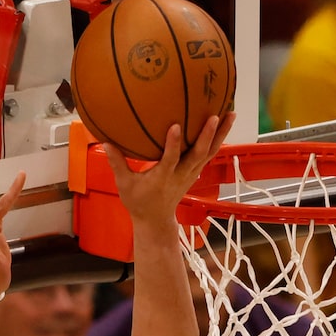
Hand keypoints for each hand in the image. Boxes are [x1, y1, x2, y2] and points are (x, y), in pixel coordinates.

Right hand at [102, 115, 226, 236]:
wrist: (156, 222)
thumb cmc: (139, 203)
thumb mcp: (124, 185)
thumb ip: (117, 162)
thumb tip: (104, 140)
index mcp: (163, 177)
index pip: (170, 159)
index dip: (174, 144)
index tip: (176, 126)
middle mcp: (181, 174)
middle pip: (198, 154)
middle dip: (207, 135)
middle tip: (215, 115)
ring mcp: (190, 173)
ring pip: (208, 152)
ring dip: (220, 134)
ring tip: (231, 113)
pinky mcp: (194, 172)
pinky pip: (208, 154)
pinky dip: (217, 139)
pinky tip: (223, 123)